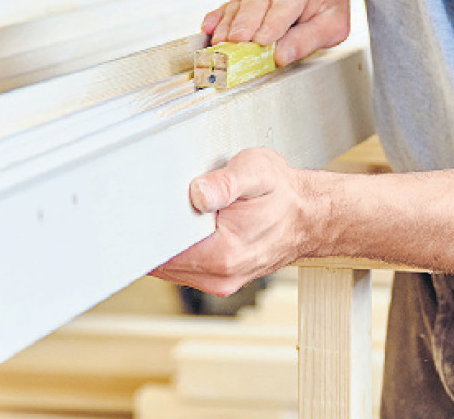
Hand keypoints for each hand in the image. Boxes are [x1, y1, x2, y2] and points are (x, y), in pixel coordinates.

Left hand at [150, 148, 327, 296]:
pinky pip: (183, 267)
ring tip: (181, 214)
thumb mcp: (257, 172)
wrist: (309, 215)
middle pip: (160, 261)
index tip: (144, 209)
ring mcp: (219, 280)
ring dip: (166, 242)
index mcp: (224, 253)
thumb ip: (225, 182)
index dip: (147, 230)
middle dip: (154, 234)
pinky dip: (178, 248)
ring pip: (169, 267)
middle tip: (160, 204)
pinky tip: (190, 228)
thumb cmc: (283, 194)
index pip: (162, 251)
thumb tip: (198, 193)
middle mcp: (220, 275)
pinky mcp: (218, 278)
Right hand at [202, 0, 350, 65]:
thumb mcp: (334, 18)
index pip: (284, 3)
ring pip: (238, 3)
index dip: (272, 23)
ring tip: (219, 46)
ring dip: (227, 26)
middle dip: (243, 25)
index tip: (261, 41)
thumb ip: (309, 39)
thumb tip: (281, 56)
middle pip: (255, 1)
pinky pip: (228, 3)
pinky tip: (208, 28)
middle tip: (234, 46)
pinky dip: (217, 17)